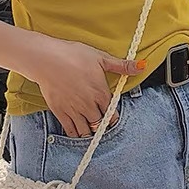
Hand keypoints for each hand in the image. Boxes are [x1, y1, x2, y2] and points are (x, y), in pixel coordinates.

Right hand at [28, 39, 144, 137]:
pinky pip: (70, 131)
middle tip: (101, 124)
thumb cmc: (73, 55)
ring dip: (90, 132)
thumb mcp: (100, 57)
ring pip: (86, 131)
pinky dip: (75, 134)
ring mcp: (74, 110)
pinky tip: (77, 131)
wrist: (47, 59)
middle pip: (100, 124)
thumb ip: (121, 66)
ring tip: (90, 129)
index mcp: (101, 93)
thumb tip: (141, 66)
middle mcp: (89, 105)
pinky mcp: (60, 112)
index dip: (112, 116)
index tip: (111, 116)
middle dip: (102, 125)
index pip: (112, 113)